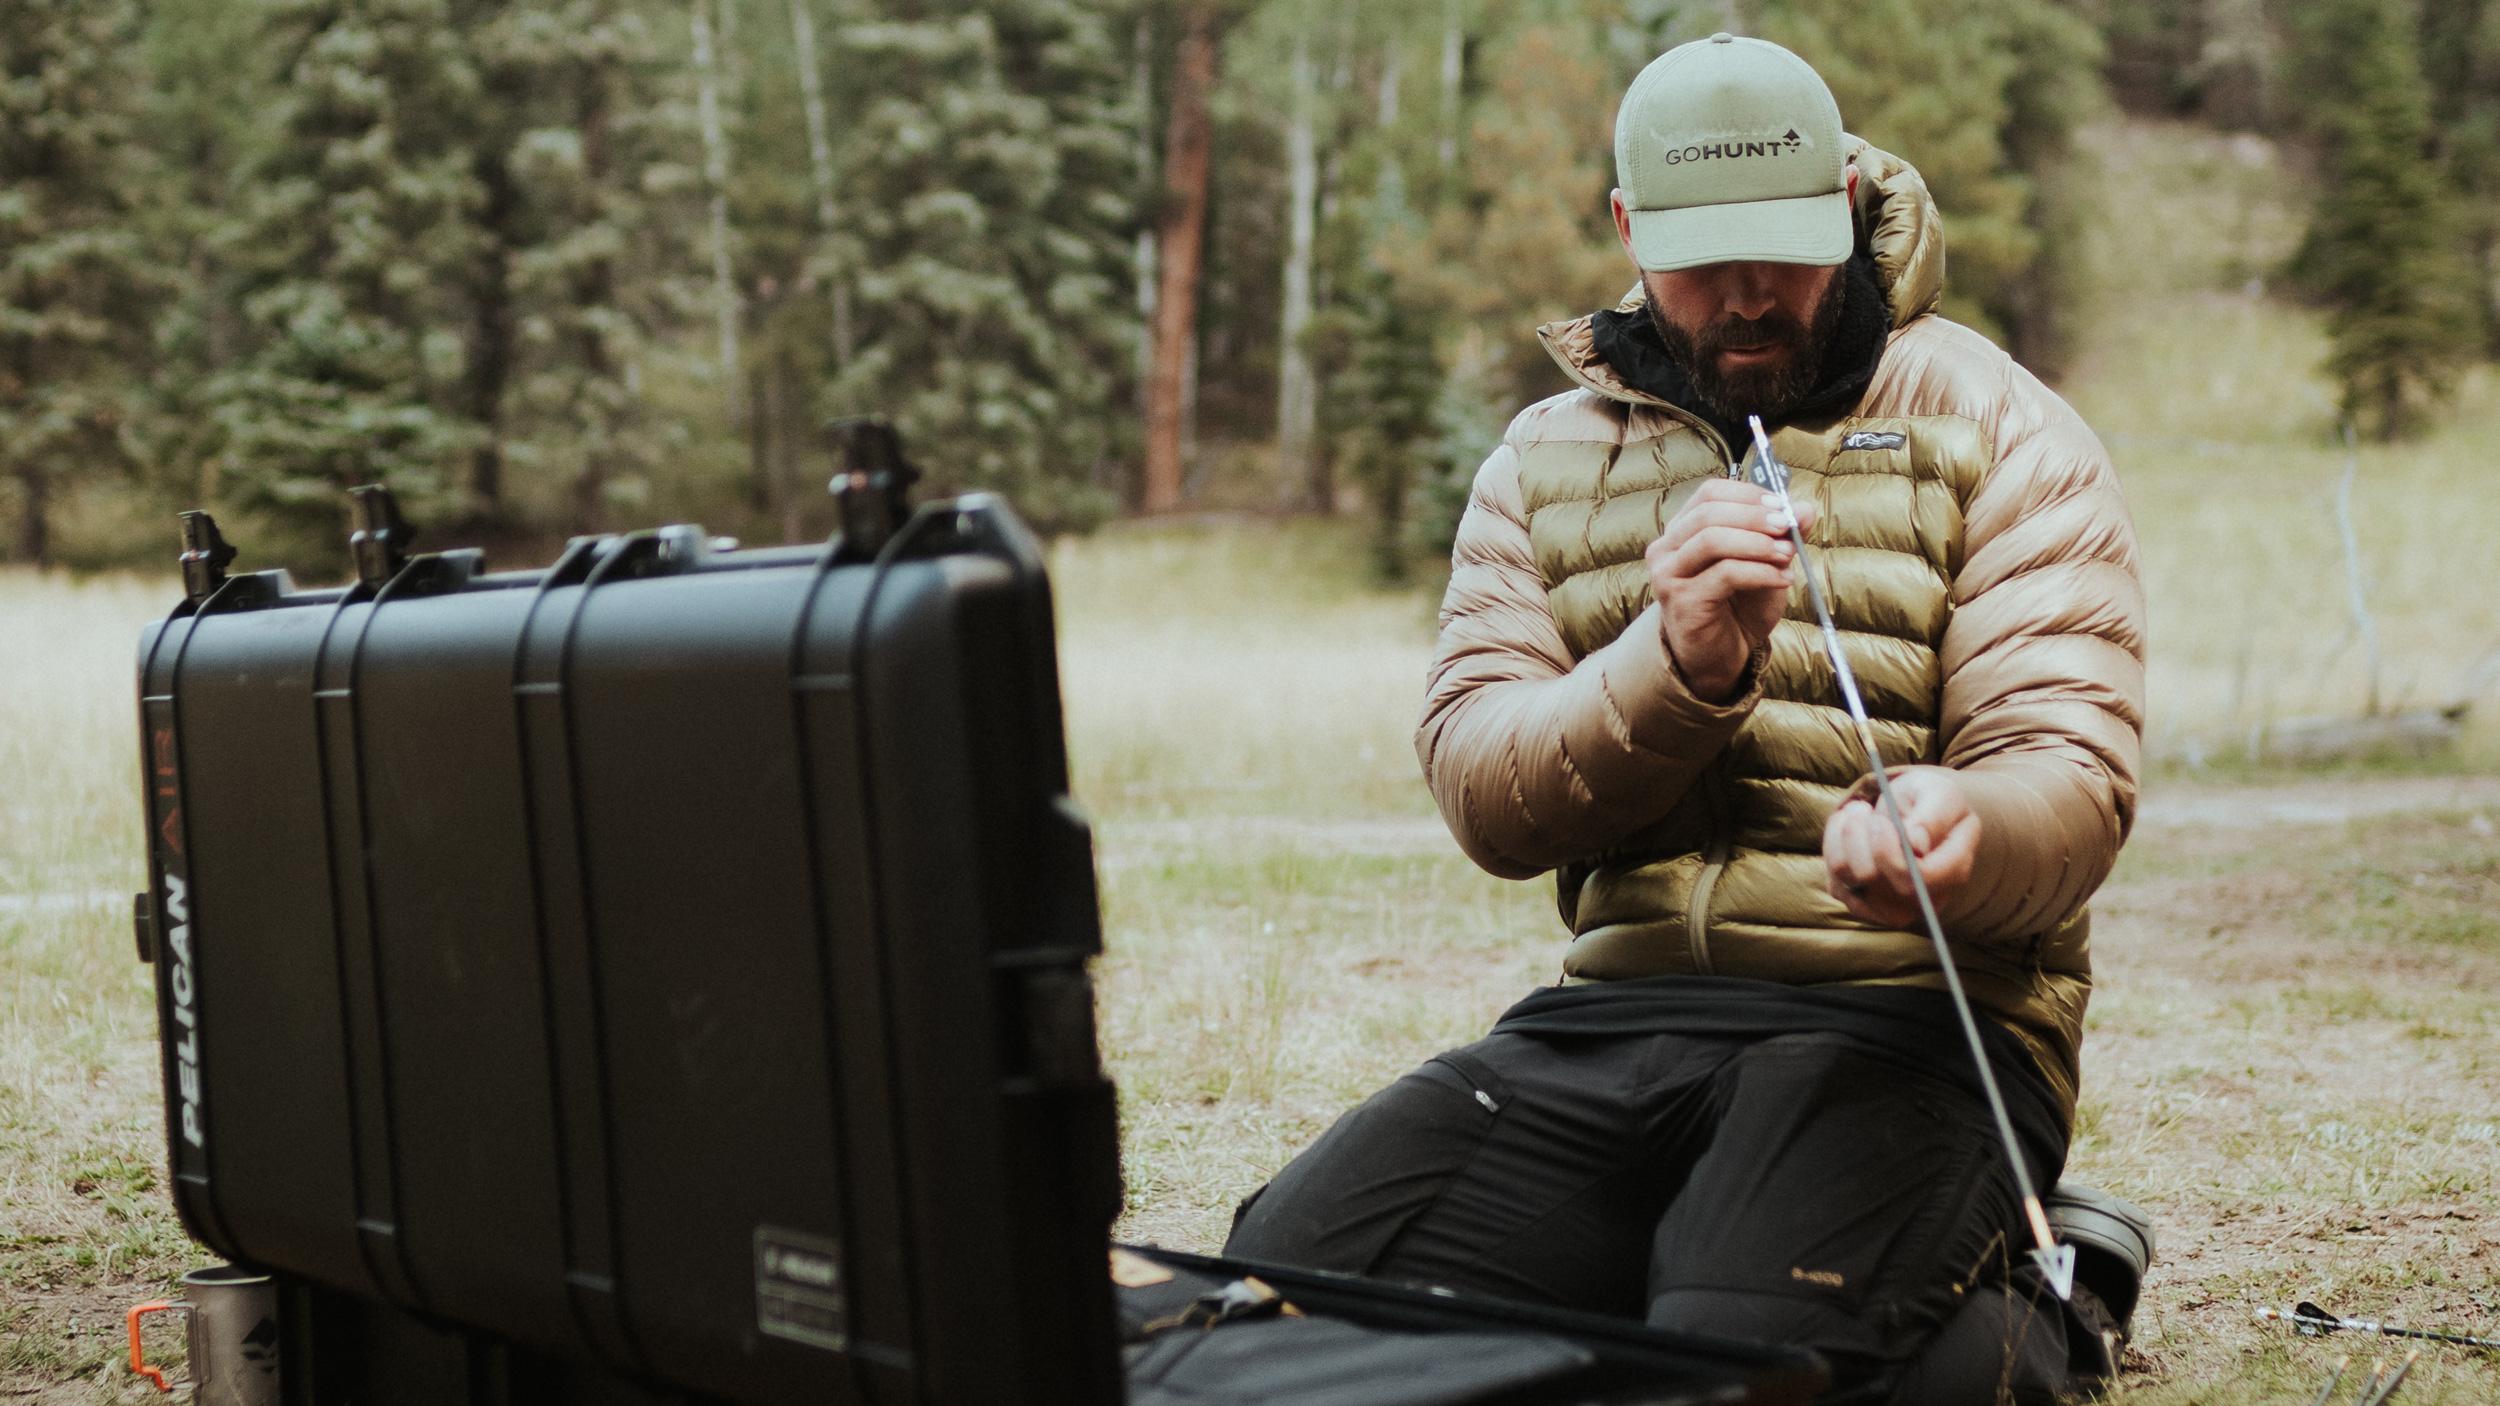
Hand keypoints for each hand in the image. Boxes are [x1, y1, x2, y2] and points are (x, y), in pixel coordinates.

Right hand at [1645, 479, 1817, 700]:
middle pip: (1709, 513)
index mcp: (1683, 531)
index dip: (1748, 495)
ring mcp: (1669, 574)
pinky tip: (1783, 579)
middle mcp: (1667, 549)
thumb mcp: (1766, 563)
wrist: (1722, 657)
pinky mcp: (1680, 600)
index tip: (1783, 507)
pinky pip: (1723, 574)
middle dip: (1755, 517)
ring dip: (1757, 543)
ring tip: (1788, 555)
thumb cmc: (1738, 607)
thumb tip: (1806, 509)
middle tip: (1788, 527)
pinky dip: (1760, 572)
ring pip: (1712, 539)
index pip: (1709, 494)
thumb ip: (1782, 535)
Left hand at [1821, 767, 1979, 927]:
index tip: (1878, 821)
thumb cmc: (1932, 800)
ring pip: (1848, 879)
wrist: (1918, 811)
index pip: (1918, 879)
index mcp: (1954, 870)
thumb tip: (1915, 845)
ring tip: (1857, 812)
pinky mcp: (1864, 905)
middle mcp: (1925, 898)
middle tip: (1862, 808)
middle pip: (1875, 879)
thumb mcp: (1940, 793)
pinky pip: (1835, 883)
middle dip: (1858, 838)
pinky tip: (1849, 830)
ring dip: (1843, 837)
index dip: (1889, 852)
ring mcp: (1894, 907)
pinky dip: (1833, 849)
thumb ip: (1933, 817)